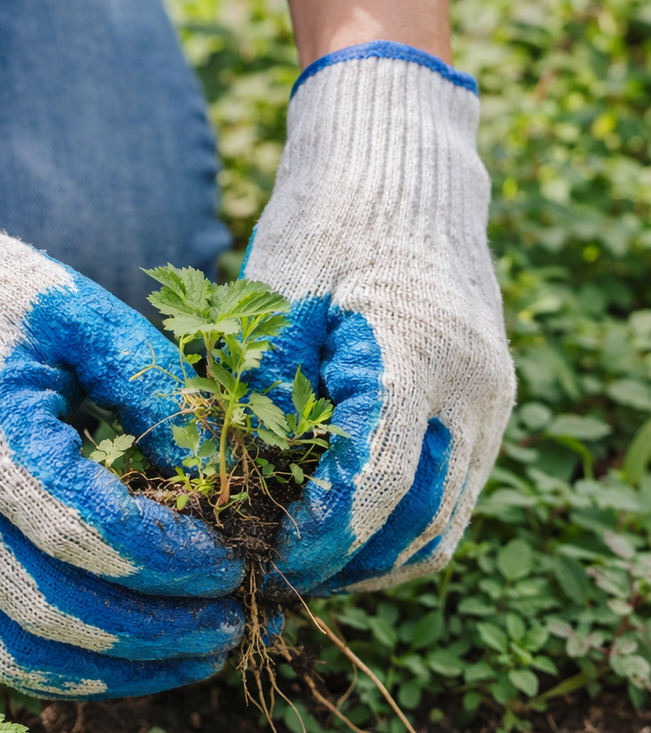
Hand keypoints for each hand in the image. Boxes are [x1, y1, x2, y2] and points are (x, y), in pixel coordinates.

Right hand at [0, 152, 245, 696]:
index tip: (234, 560)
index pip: (86, 531)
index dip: (171, 559)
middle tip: (233, 623)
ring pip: (19, 657)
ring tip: (196, 656)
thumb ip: (154, 388)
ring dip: (120, 672)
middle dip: (160, 632)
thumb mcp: (76, 315)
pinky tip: (131, 651)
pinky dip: (69, 667)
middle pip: (57, 612)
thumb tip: (223, 477)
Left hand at [244, 43, 515, 596]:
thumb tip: (242, 487)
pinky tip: (339, 522)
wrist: (400, 164)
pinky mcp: (485, 405)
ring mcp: (490, 401)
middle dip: (342, 566)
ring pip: (441, 527)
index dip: (314, 541)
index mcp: (419, 356)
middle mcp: (474, 390)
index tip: (260, 559)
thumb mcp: (275, 295)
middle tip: (273, 569)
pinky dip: (396, 528)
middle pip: (417, 530)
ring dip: (372, 559)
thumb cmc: (326, 219)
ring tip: (303, 558)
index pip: (373, 490)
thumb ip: (262, 393)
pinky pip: (448, 497)